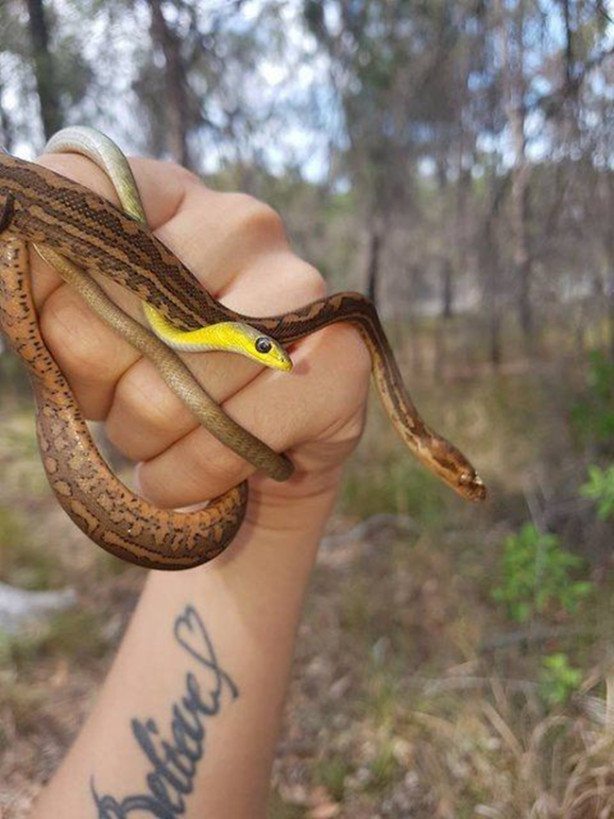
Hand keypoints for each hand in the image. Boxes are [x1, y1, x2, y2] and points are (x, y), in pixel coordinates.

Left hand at [31, 153, 370, 536]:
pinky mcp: (340, 365)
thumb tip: (9, 257)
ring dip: (141, 440)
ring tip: (161, 435)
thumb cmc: (161, 383)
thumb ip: (52, 292)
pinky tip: (187, 472)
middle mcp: (243, 222)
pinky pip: (223, 443)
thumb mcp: (92, 329)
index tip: (47, 335)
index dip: (34, 286)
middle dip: (93, 388)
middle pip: (102, 314)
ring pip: (164, 393)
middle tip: (119, 402)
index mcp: (173, 194)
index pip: (72, 200)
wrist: (254, 452)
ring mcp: (302, 289)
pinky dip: (186, 477)